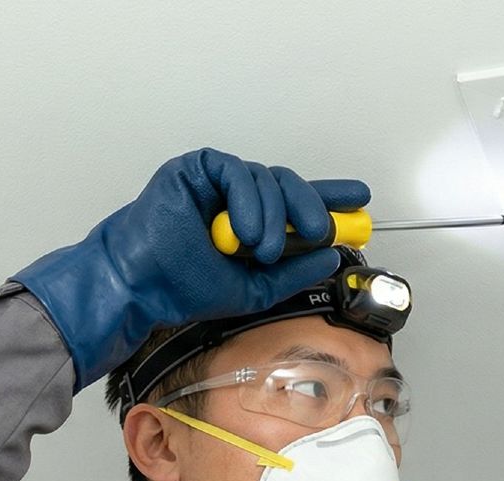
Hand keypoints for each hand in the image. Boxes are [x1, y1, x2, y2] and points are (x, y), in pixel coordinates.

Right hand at [11, 148, 370, 390]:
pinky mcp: (197, 169)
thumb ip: (292, 271)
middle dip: (312, 207)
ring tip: (259, 248)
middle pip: (289, 186)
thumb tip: (330, 256)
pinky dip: (247, 200)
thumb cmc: (183, 286)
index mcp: (250, 222)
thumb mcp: (255, 288)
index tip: (360, 199)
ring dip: (273, 217)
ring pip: (267, 180)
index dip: (329, 196)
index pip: (296, 202)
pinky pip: (237, 172)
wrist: (142, 283)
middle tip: (322, 231)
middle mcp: (236, 199)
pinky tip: (242, 229)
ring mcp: (217, 183)